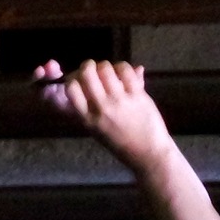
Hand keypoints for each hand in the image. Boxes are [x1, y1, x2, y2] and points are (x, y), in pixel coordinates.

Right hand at [33, 59, 175, 171]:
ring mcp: (119, 101)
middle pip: (86, 73)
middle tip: (95, 69)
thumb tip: (75, 80)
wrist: (148, 154)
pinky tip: (125, 74)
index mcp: (88, 119)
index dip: (73, 78)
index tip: (80, 79)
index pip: (71, 89)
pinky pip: (125, 70)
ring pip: (105, 68)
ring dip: (106, 66)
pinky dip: (123, 67)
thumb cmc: (121, 144)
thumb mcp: (97, 130)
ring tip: (111, 72)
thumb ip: (87, 107)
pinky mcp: (137, 96)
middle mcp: (101, 108)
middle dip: (88, 65)